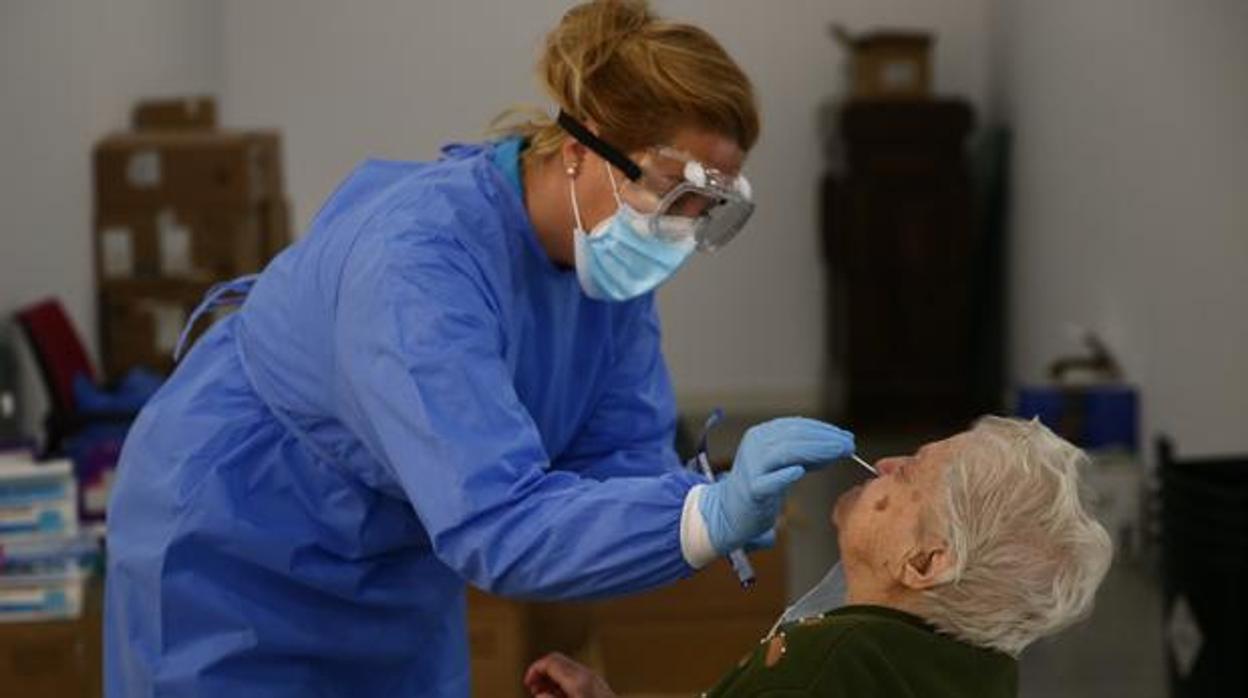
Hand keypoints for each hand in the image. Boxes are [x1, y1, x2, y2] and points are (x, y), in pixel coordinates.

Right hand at [524, 653, 615, 697]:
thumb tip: (541, 694)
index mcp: (577, 679)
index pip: (550, 660)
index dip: (534, 669)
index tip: (527, 682)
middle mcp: (586, 674)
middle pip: (558, 661)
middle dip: (542, 672)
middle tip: (533, 687)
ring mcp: (594, 679)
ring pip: (566, 669)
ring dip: (552, 678)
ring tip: (544, 693)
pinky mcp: (599, 686)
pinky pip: (575, 677)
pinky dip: (563, 683)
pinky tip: (560, 695)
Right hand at [699, 417, 853, 554]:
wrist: (728, 512)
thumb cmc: (761, 487)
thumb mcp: (784, 463)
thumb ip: (807, 454)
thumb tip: (840, 444)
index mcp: (761, 435)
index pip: (795, 426)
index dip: (823, 429)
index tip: (845, 436)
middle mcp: (754, 446)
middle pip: (793, 437)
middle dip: (825, 439)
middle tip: (849, 444)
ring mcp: (751, 468)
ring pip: (785, 453)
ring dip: (816, 451)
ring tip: (839, 453)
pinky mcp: (751, 491)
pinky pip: (769, 482)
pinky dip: (784, 475)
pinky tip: (799, 472)